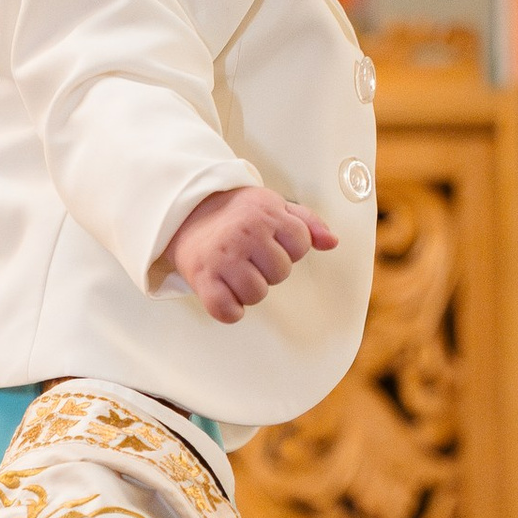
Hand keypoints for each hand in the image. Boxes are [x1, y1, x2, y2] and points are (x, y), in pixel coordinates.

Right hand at [168, 183, 337, 325]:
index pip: (301, 245)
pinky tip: (225, 293)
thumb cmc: (234, 213)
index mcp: (266, 214)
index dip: (289, 248)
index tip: (270, 241)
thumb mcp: (273, 206)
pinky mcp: (203, 278)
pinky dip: (229, 310)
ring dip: (248, 290)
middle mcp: (246, 233)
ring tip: (235, 272)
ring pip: (257, 294)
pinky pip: (228, 310)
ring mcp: (224, 257)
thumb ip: (306, 223)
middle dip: (268, 269)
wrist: (185, 213)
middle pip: (281, 273)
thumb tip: (332, 242)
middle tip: (249, 257)